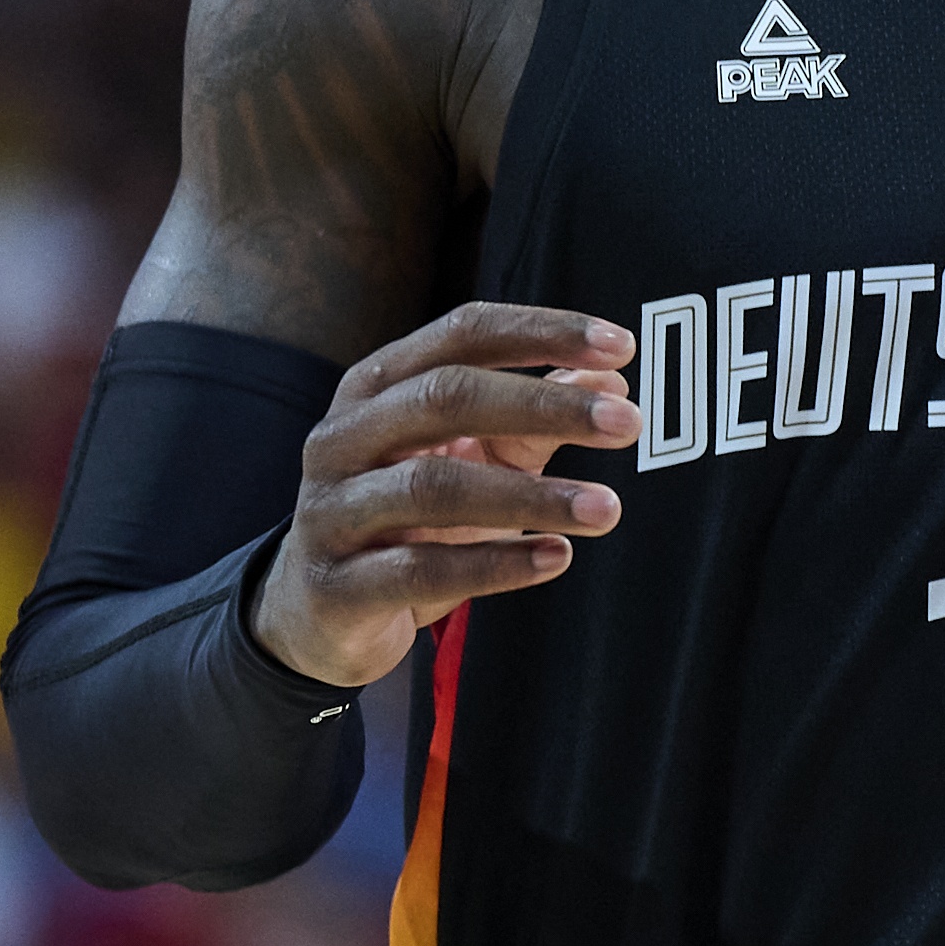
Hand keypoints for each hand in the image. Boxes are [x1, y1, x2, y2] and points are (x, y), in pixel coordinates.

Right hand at [252, 303, 638, 687]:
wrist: (316, 612)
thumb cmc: (405, 518)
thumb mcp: (469, 457)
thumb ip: (534, 420)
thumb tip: (611, 385)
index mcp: (377, 386)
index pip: (463, 334)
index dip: (542, 333)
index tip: (620, 346)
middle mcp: (344, 435)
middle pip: (446, 397)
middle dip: (544, 406)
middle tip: (628, 425)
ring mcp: (331, 510)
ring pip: (434, 487)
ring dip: (531, 496)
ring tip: (606, 507)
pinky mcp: (336, 585)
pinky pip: (420, 570)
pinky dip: (495, 565)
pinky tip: (556, 557)